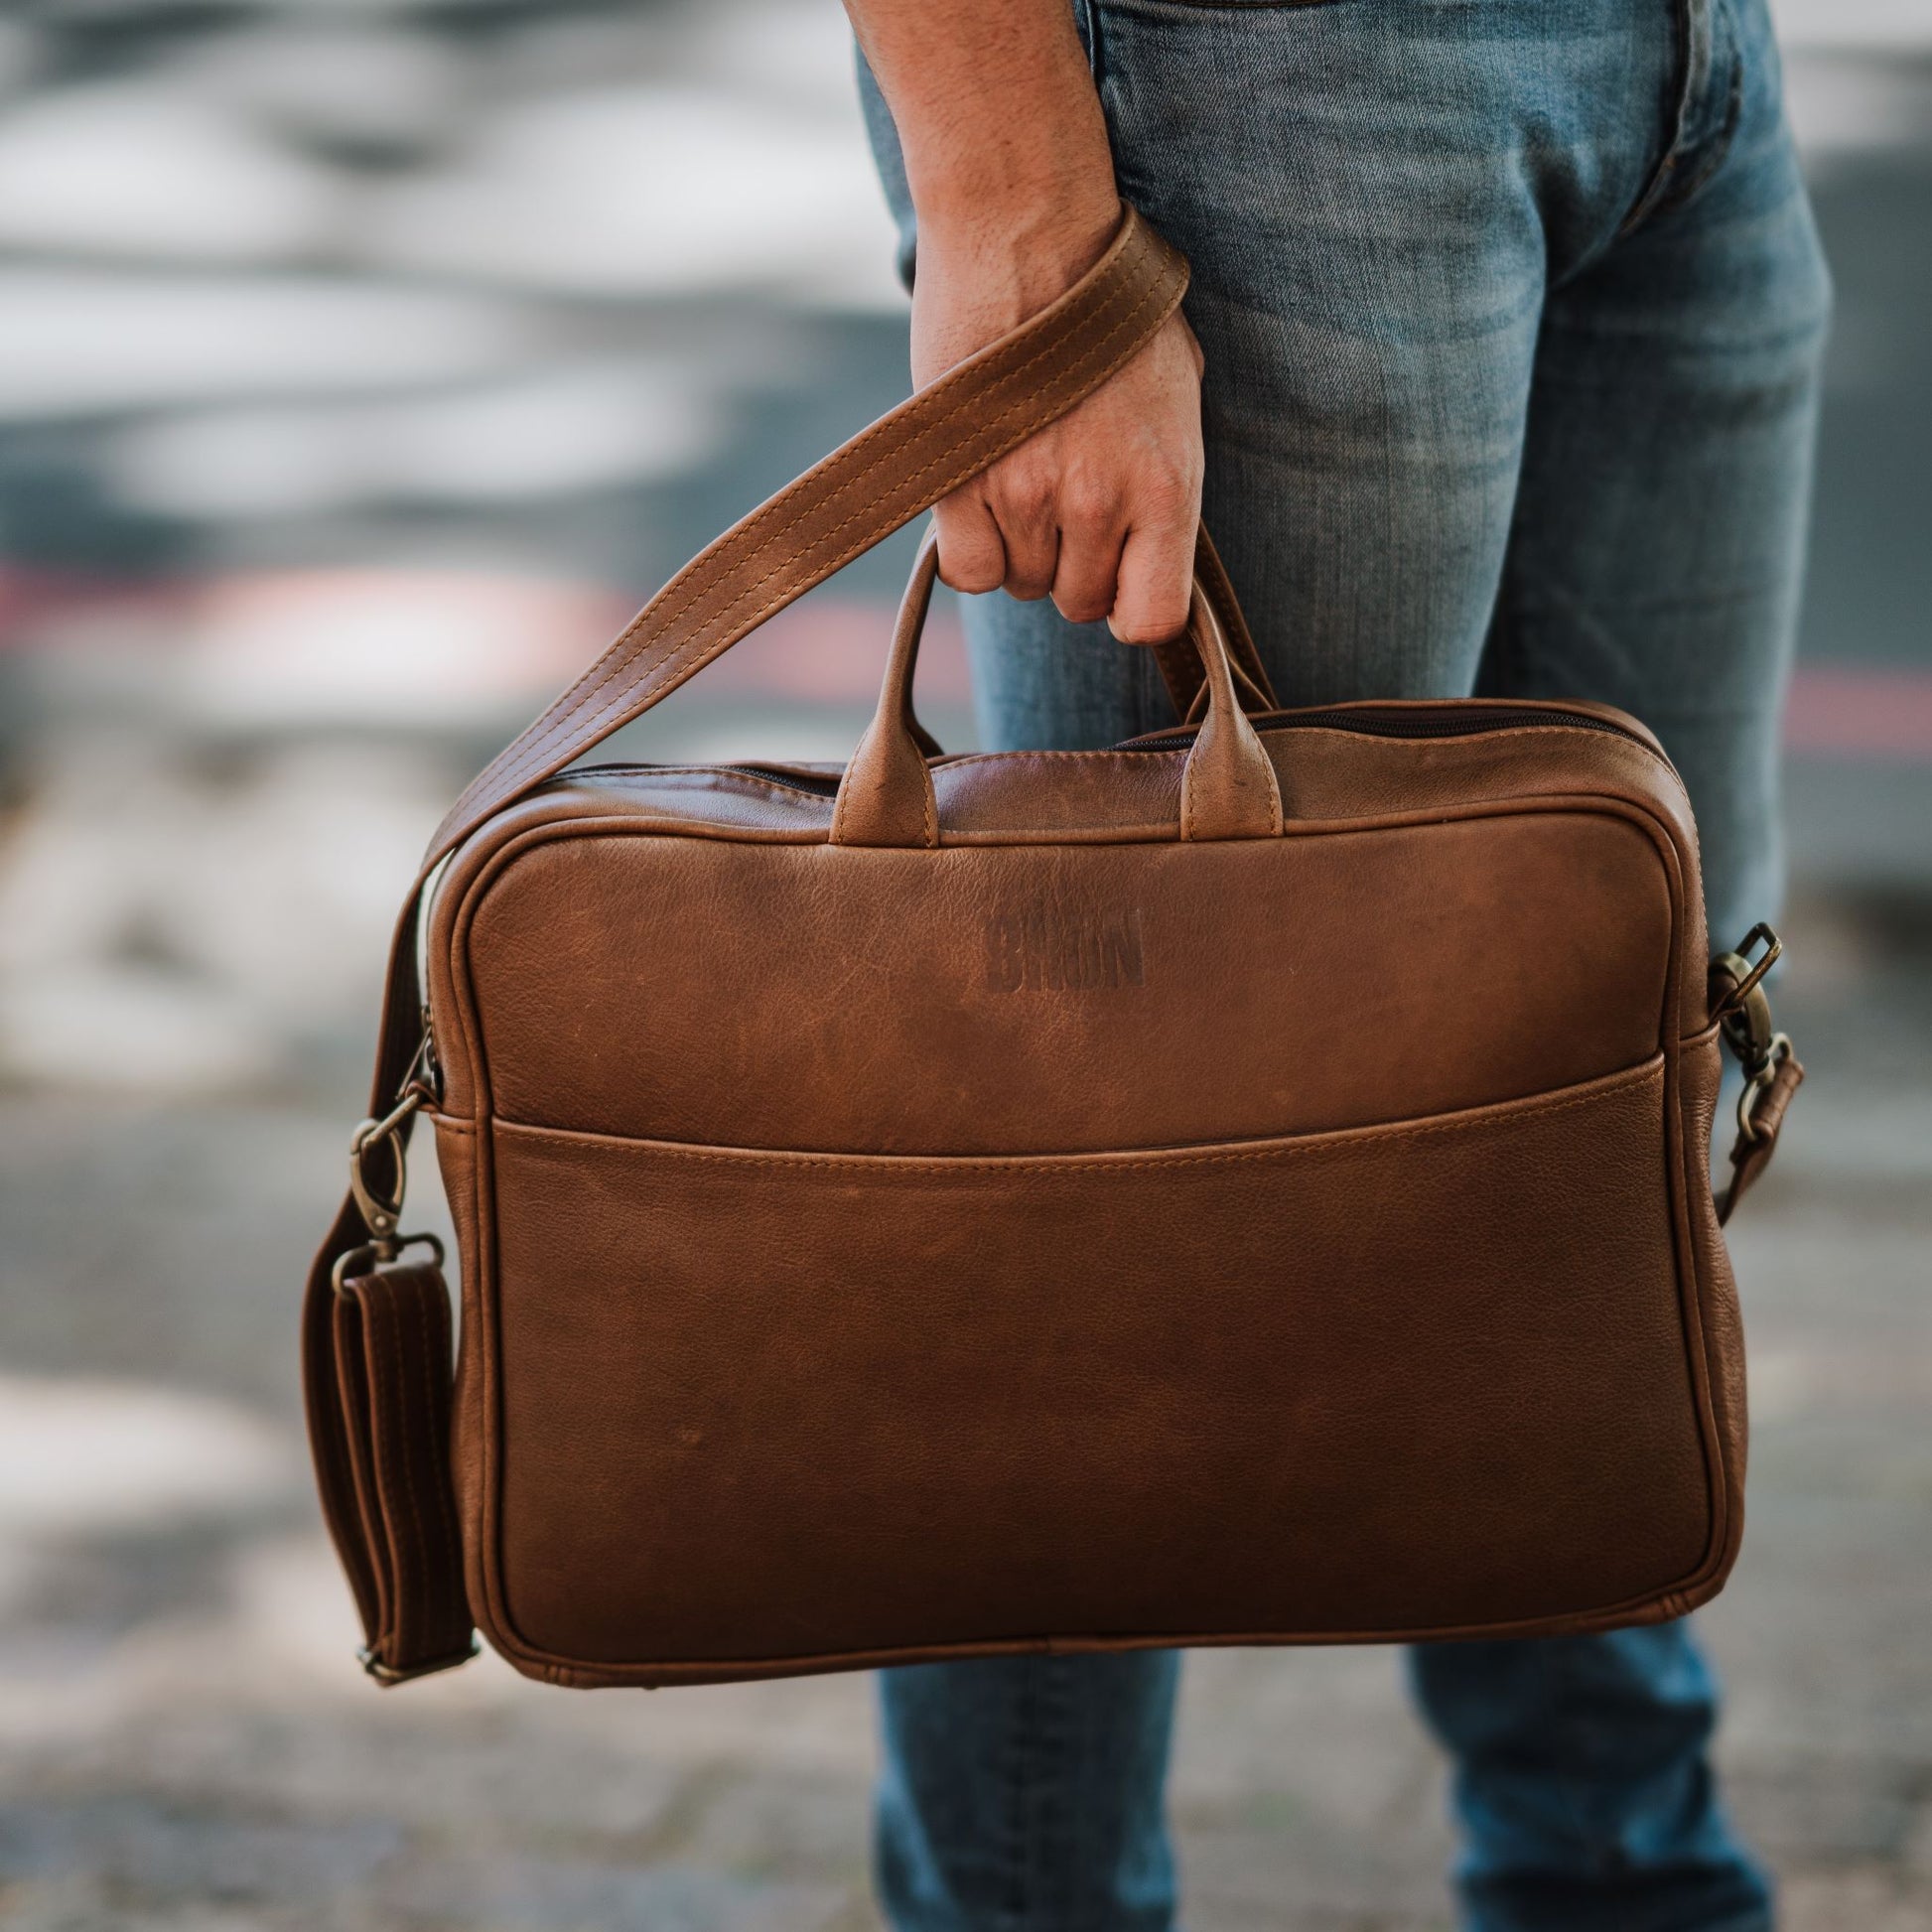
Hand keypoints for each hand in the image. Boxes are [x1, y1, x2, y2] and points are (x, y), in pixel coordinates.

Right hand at [911, 215, 1204, 644]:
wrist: (1029, 236)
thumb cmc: (1110, 308)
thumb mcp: (1180, 392)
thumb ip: (1169, 481)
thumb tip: (1152, 549)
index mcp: (1166, 486)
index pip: (1152, 618)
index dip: (1131, 607)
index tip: (1119, 581)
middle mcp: (1097, 502)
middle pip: (1077, 603)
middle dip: (1073, 568)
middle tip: (1064, 500)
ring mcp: (1025, 495)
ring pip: (1021, 584)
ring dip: (1021, 549)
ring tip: (1024, 476)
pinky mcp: (958, 482)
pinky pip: (967, 570)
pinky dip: (973, 549)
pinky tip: (981, 499)